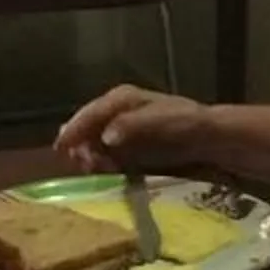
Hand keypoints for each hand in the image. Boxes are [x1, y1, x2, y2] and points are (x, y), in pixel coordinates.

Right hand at [56, 83, 214, 171]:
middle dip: (79, 144)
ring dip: (89, 155)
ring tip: (94, 169)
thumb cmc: (185, 124)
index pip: (90, 112)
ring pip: (92, 141)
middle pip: (86, 126)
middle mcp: (115, 110)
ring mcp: (119, 127)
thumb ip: (132, 125)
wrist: (207, 138)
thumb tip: (106, 136)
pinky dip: (101, 162)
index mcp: (121, 98)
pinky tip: (105, 171)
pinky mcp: (125, 145)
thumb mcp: (161, 121)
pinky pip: (104, 153)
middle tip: (82, 164)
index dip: (75, 130)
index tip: (62, 147)